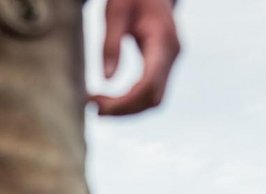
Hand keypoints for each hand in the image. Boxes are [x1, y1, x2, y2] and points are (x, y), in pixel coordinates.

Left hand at [90, 0, 180, 116]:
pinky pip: (150, 92)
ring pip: (153, 101)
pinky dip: (130, 102)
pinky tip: (110, 101)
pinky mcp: (163, 66)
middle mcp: (172, 54)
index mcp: (162, 40)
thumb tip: (106, 79)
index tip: (96, 104)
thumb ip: (111, 44)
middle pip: (152, 98)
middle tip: (93, 107)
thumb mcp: (115, 12)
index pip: (148, 84)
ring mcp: (170, 62)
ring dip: (126, 110)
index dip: (123, 101)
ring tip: (98, 106)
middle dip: (123, 109)